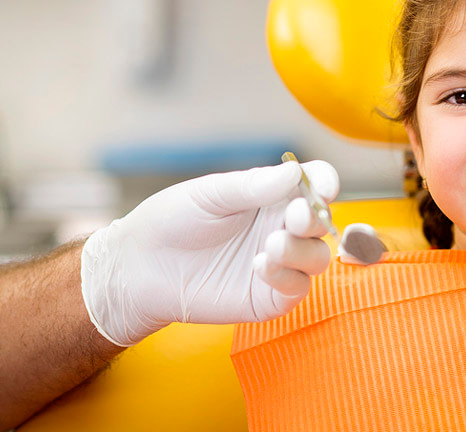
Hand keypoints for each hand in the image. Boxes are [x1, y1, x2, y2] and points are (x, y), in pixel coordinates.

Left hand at [81, 161, 337, 345]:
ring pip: (318, 258)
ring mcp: (278, 263)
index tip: (321, 187)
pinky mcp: (268, 296)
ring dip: (302, 250)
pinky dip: (287, 277)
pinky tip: (259, 267)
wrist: (138, 268)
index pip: (315, 184)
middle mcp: (281, 227)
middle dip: (316, 218)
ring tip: (270, 246)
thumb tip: (296, 172)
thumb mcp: (209, 194)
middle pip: (322, 222)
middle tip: (296, 217)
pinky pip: (296, 289)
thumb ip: (253, 186)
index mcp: (273, 195)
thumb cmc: (171, 221)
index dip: (325, 183)